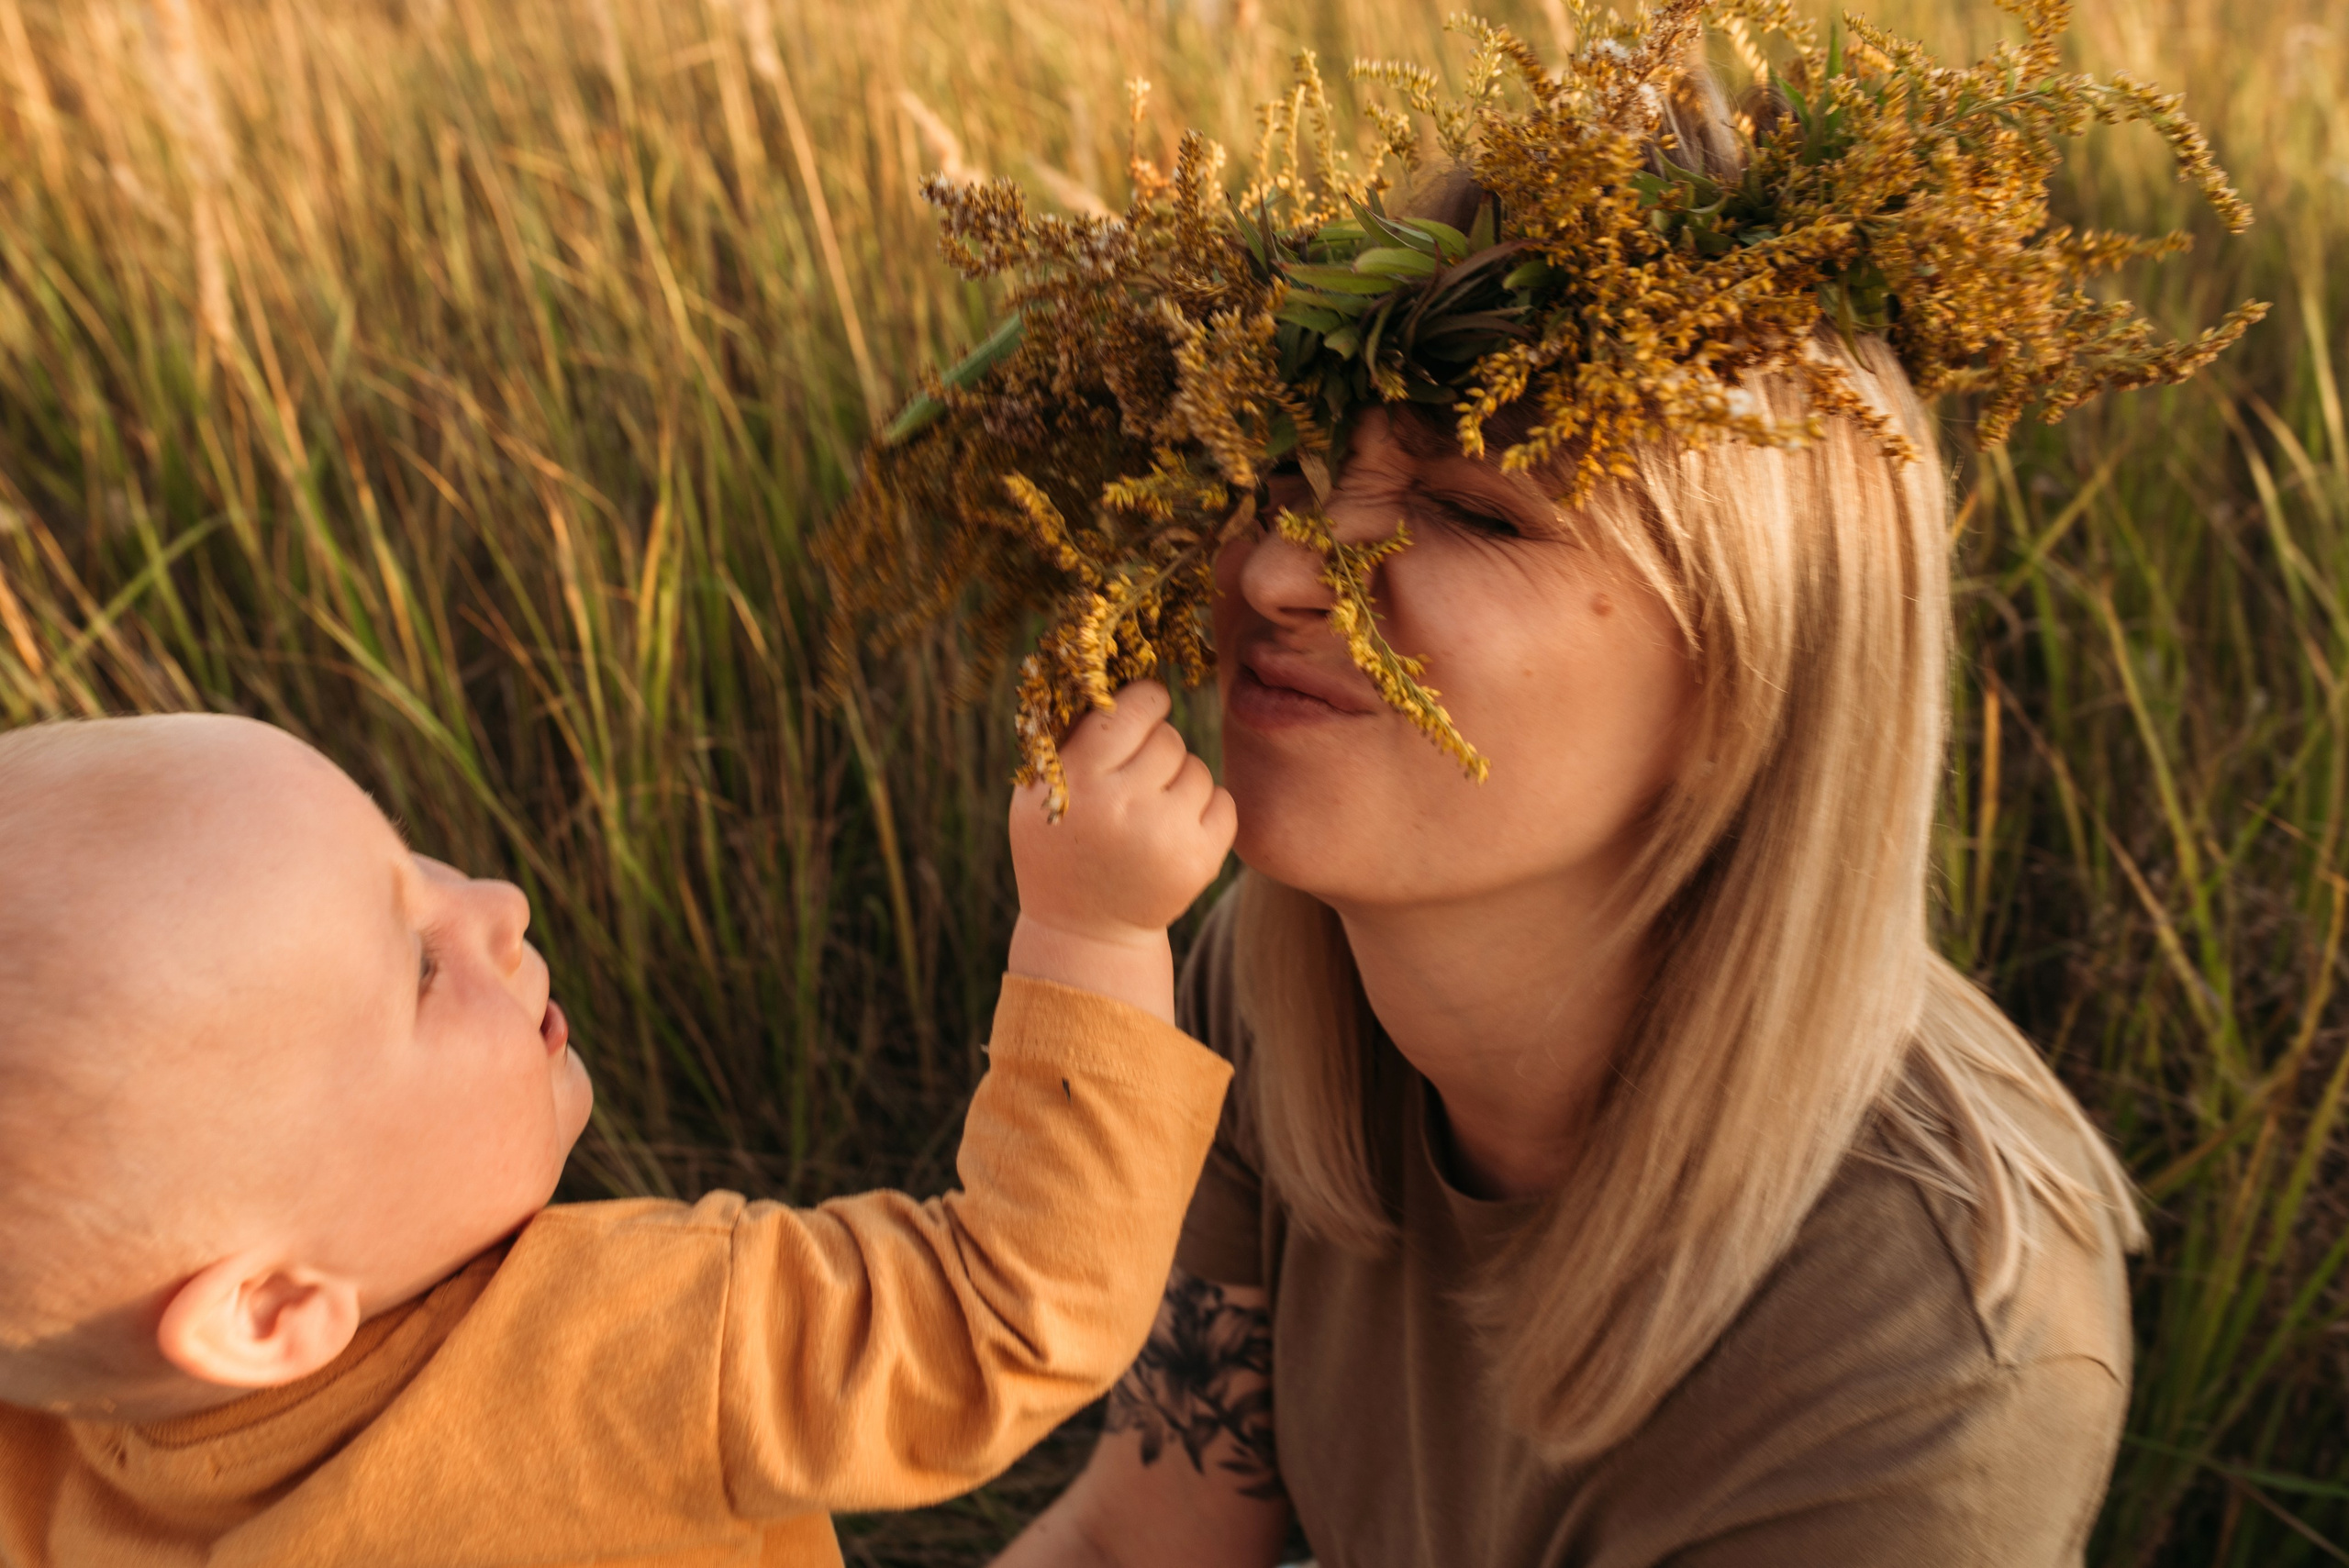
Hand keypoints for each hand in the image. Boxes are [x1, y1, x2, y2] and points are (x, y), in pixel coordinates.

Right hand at [1006, 682, 1236, 1022]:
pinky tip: (1175, 831)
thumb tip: (1112, 664)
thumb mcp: (1038, 790)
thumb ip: (1069, 733)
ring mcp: (1166, 835)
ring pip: (1199, 769)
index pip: (1133, 707)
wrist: (1086, 930)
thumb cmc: (1059, 843)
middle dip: (1157, 749)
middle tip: (1136, 779)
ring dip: (1181, 781)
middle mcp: (1124, 806)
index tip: (1143, 711)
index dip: (1144, 703)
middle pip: (1169, 738)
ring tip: (1150, 813)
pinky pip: (1225, 802)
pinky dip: (1206, 810)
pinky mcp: (1200, 861)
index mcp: (1078, 779)